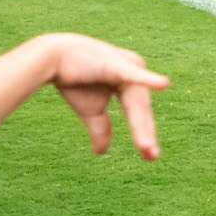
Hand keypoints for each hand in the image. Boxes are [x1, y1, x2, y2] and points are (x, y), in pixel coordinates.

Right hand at [47, 35, 165, 159]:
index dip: (143, 134)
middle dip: (144, 133)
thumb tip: (102, 152)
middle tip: (151, 156)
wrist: (52, 58)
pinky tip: (163, 84)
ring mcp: (127, 66)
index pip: (140, 113)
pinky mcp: (116, 65)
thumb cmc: (74, 80)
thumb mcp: (90, 110)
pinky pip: (133, 75)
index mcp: (130, 83)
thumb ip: (101, 128)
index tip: (150, 157)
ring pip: (136, 102)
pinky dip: (147, 80)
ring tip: (146, 146)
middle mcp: (134, 72)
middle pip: (141, 109)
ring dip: (140, 125)